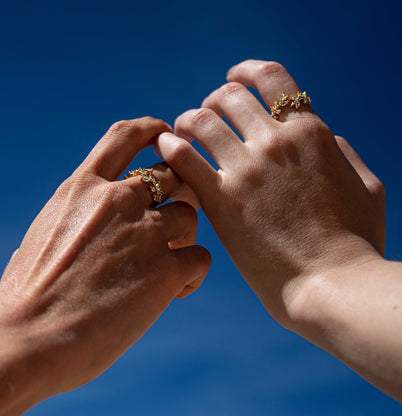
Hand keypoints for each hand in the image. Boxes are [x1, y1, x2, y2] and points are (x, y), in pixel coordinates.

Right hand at [0, 117, 210, 414]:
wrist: (25, 342)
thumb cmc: (30, 294)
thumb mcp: (51, 230)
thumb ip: (87, 211)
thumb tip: (111, 213)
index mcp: (83, 187)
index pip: (126, 136)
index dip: (151, 128)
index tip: (166, 133)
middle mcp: (118, 201)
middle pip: (173, 175)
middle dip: (180, 191)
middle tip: (174, 219)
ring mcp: (145, 233)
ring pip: (191, 214)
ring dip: (185, 235)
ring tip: (167, 264)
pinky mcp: (165, 271)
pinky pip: (201, 256)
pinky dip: (193, 271)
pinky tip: (175, 290)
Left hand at [155, 59, 384, 325]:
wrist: (333, 285)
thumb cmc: (356, 242)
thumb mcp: (367, 187)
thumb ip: (346, 154)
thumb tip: (330, 136)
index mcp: (310, 133)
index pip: (270, 78)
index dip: (246, 72)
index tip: (233, 78)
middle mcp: (275, 142)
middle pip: (228, 97)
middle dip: (213, 100)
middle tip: (207, 115)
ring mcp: (246, 170)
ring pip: (201, 121)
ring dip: (187, 121)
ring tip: (181, 132)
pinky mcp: (221, 201)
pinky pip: (183, 157)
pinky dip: (170, 146)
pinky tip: (166, 149)